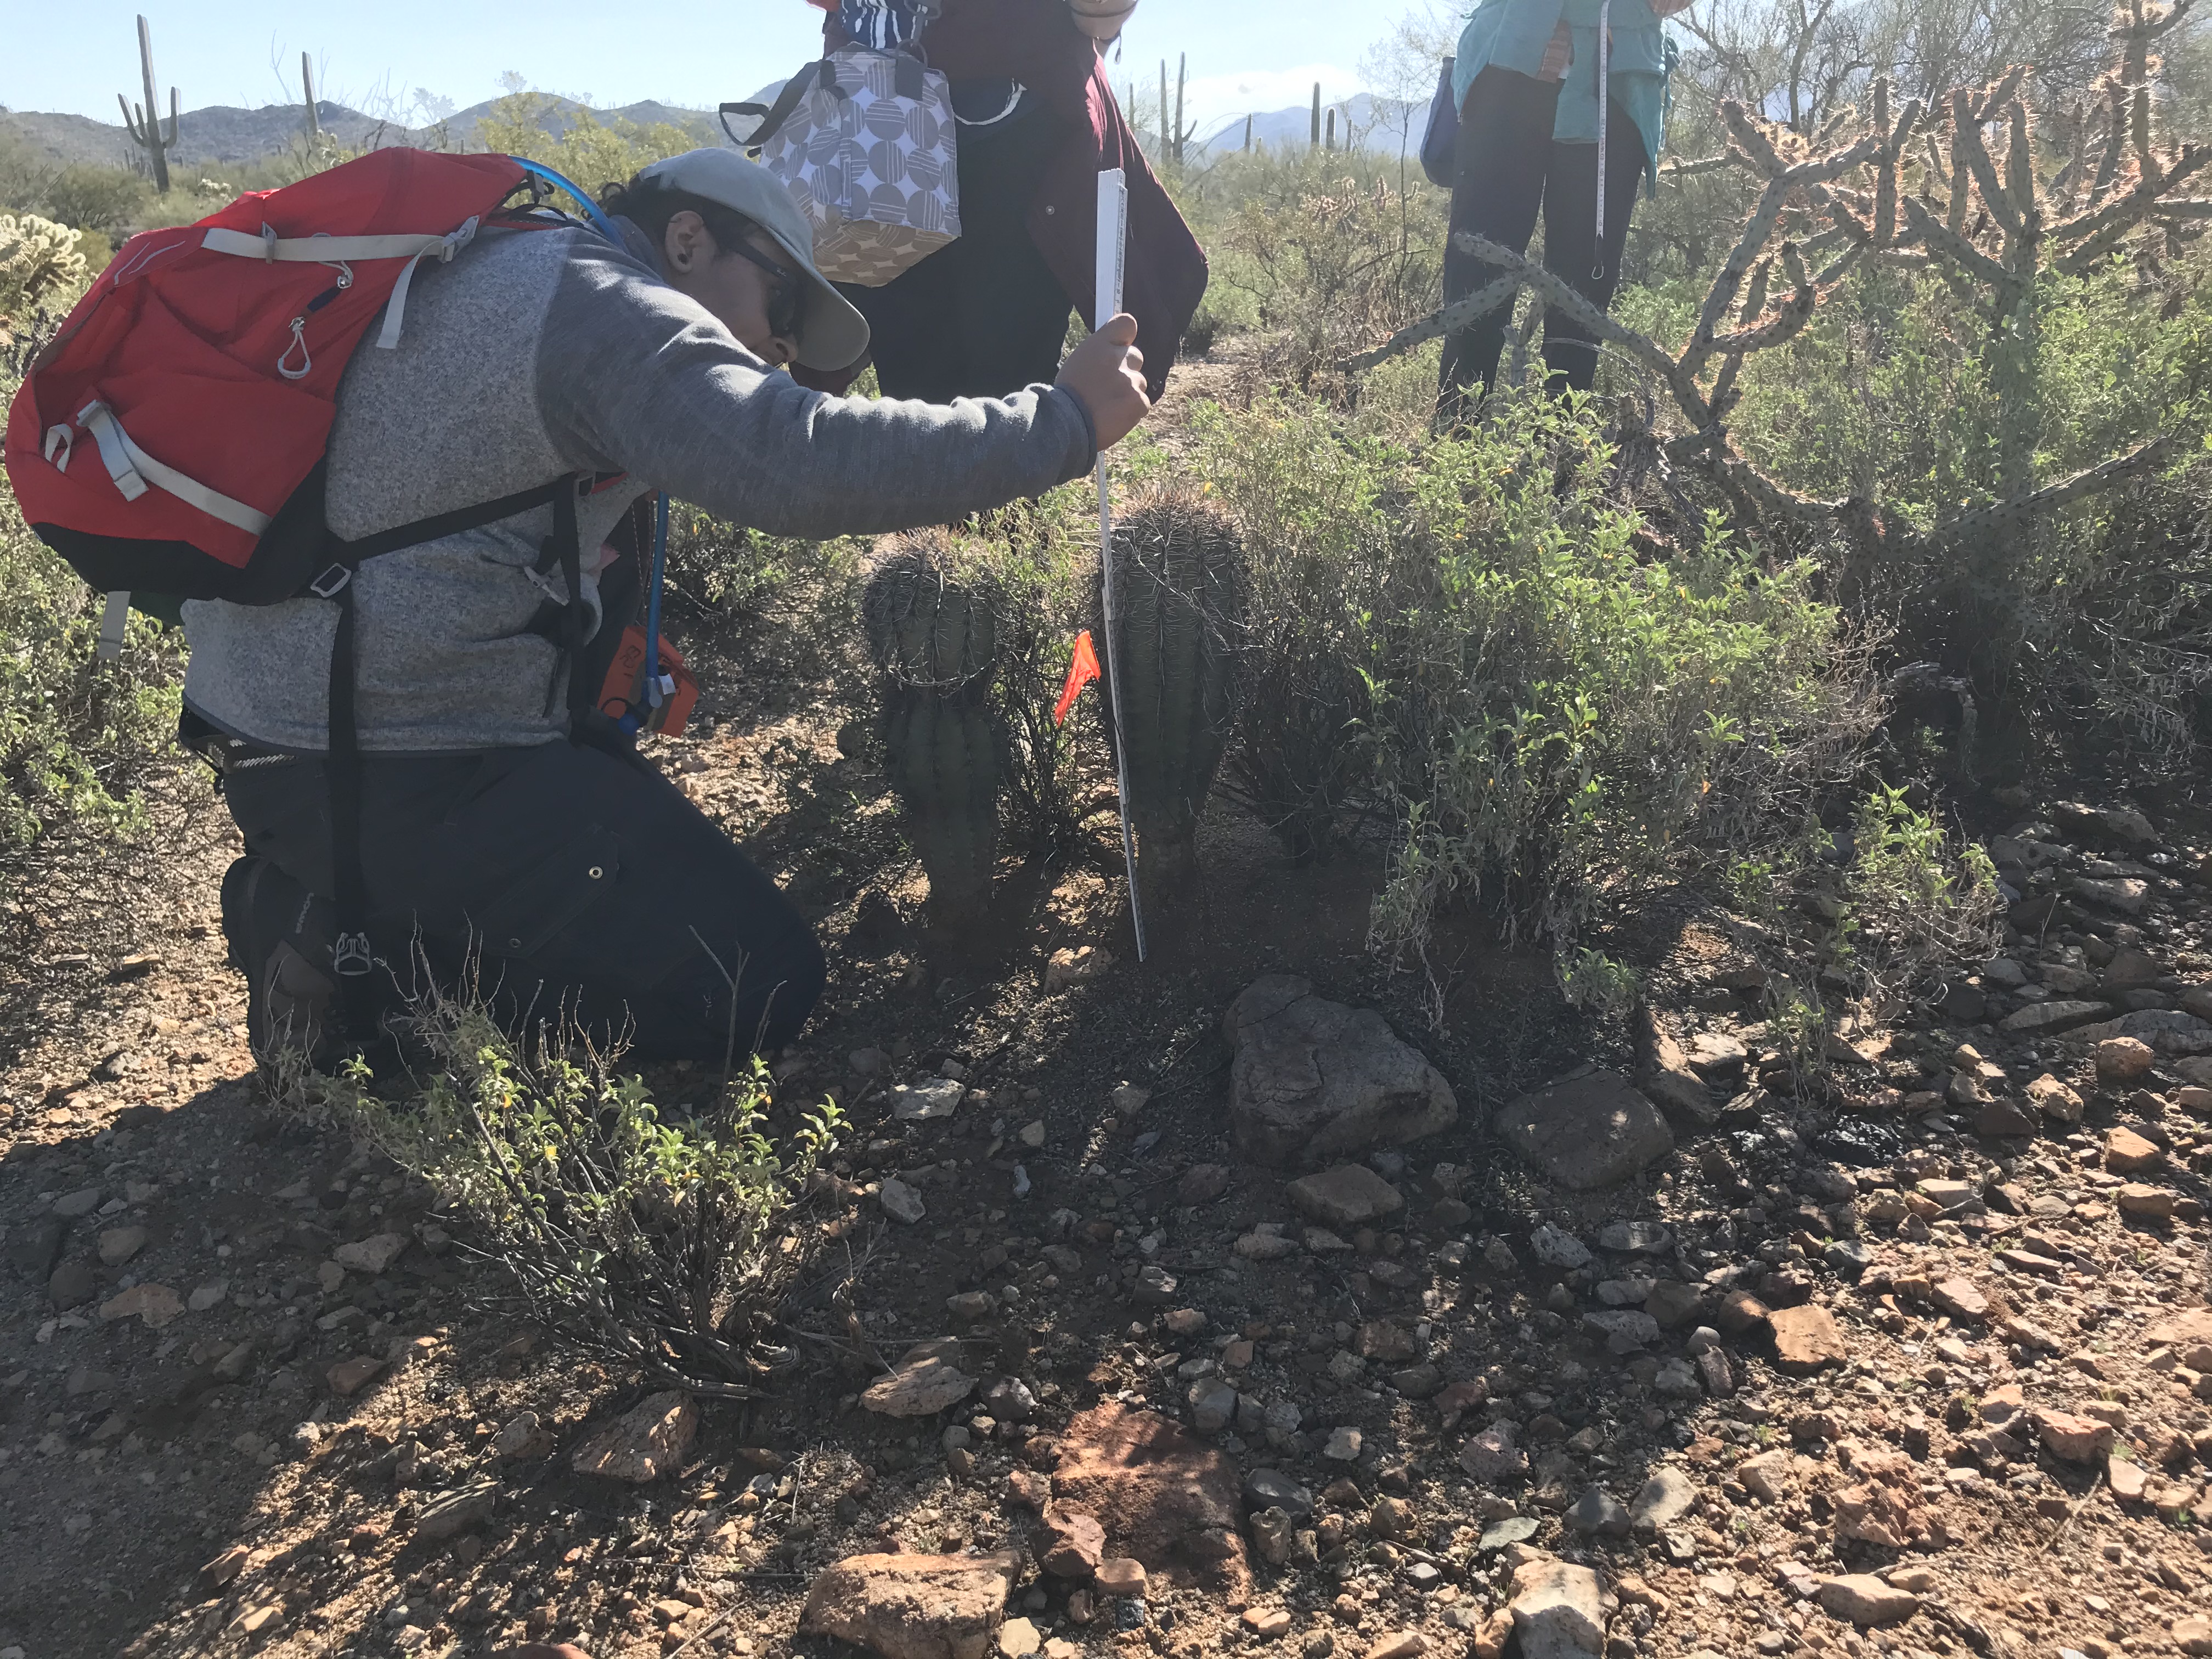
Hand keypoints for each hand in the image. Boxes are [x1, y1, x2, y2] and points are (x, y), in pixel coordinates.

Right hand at [1056, 314, 1149, 449]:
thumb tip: (1115, 346)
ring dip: (1128, 393)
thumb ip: (1100, 350)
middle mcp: (1119, 358)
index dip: (1125, 336)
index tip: (1120, 344)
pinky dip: (1131, 411)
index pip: (1127, 324)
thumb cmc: (1068, 395)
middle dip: (1126, 369)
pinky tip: (1113, 416)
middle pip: (1136, 357)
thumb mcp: (1078, 361)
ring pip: (1139, 383)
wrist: (1066, 425)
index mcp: (1100, 345)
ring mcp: (1131, 381)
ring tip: (1106, 405)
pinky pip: (1142, 404)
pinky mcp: (1139, 402)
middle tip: (1107, 386)